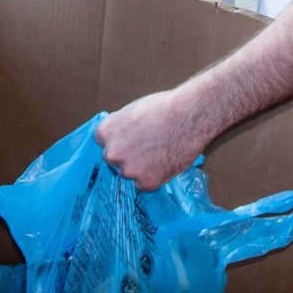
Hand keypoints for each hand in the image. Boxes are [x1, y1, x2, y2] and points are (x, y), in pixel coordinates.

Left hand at [96, 88, 210, 190]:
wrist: (189, 117)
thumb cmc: (163, 108)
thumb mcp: (132, 111)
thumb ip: (121, 128)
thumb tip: (118, 138)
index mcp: (105, 132)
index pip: (103, 142)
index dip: (119, 140)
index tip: (130, 139)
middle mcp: (112, 153)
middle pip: (114, 159)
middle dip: (127, 155)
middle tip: (146, 147)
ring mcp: (128, 170)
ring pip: (129, 173)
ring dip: (140, 168)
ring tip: (159, 152)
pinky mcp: (146, 183)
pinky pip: (144, 184)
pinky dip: (153, 177)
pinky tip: (164, 161)